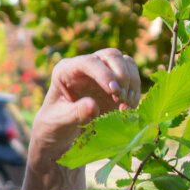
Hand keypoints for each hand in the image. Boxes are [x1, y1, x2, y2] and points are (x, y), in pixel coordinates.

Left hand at [28, 48, 139, 170]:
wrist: (60, 133)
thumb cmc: (54, 125)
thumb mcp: (59, 121)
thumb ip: (75, 113)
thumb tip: (93, 106)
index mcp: (66, 70)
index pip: (89, 62)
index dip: (104, 73)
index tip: (113, 91)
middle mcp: (85, 66)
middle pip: (111, 56)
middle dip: (122, 76)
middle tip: (121, 100)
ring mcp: (102, 73)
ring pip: (126, 63)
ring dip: (131, 83)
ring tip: (125, 106)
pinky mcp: (115, 84)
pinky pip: (132, 78)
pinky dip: (135, 91)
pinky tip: (128, 108)